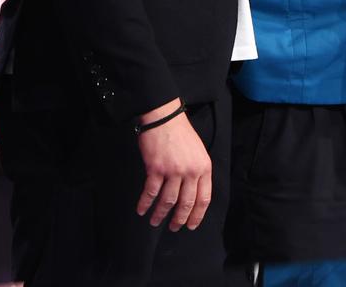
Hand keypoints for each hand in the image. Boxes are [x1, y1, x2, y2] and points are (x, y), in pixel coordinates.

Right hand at [134, 99, 211, 230]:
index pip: (204, 198)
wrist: (164, 117)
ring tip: (155, 222)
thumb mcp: (198, 152)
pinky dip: (145, 203)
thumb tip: (193, 194)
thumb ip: (198, 171)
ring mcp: (173, 170)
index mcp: (203, 167)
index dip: (197, 215)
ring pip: (168, 201)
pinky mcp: (156, 168)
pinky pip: (151, 192)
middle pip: (186, 203)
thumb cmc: (180, 133)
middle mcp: (190, 171)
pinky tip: (142, 210)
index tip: (191, 225)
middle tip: (174, 228)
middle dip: (179, 219)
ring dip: (160, 214)